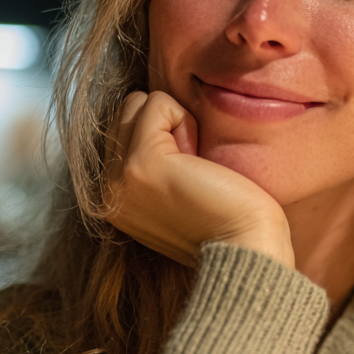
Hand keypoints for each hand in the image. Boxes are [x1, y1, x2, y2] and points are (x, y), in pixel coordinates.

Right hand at [103, 91, 294, 268]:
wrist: (246, 248)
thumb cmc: (229, 218)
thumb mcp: (176, 191)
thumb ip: (154, 163)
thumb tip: (153, 114)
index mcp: (113, 198)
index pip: (121, 131)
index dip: (163, 137)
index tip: (187, 177)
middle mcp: (107, 190)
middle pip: (126, 113)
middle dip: (164, 125)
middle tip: (193, 168)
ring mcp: (120, 177)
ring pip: (138, 104)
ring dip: (174, 123)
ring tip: (194, 165)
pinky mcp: (142, 163)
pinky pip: (157, 104)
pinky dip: (186, 120)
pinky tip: (200, 159)